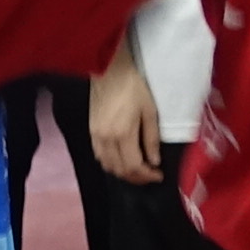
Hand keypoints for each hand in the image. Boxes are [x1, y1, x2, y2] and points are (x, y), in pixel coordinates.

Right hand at [87, 47, 164, 184]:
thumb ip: (151, 138)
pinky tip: (122, 160)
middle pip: (120, 170)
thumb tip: (154, 161)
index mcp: (123, 134)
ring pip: (108, 166)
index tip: (158, 175)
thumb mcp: (149, 111)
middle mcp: (107, 140)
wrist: (109, 71)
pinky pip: (100, 157)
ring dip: (123, 173)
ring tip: (138, 170)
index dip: (147, 176)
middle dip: (137, 177)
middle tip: (150, 175)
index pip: (134, 166)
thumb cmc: (133, 87)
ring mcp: (96, 137)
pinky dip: (112, 164)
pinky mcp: (91, 132)